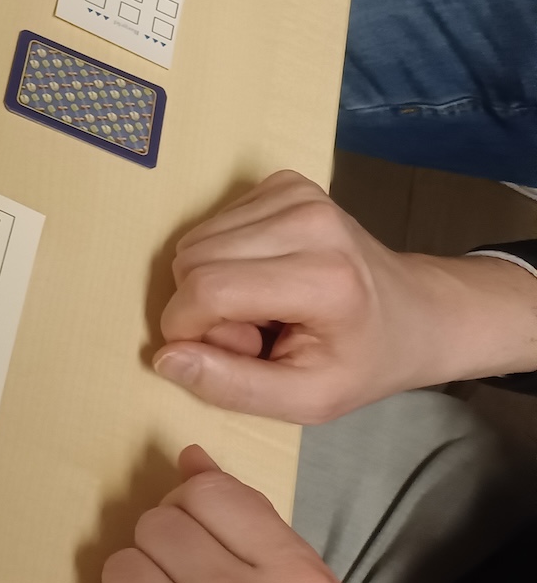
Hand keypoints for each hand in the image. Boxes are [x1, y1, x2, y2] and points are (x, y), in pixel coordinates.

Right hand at [154, 170, 536, 423]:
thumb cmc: (363, 361)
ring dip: (211, 283)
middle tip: (252, 333)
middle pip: (193, 261)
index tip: (219, 353)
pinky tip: (262, 276)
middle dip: (202, 307)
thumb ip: (233, 387)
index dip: (188, 328)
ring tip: (261, 307)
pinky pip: (212, 223)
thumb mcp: (308, 400)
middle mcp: (310, 221)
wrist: (418, 312)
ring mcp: (298, 194)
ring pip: (194, 241)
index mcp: (324, 278)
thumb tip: (165, 357)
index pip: (209, 290)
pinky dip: (223, 257)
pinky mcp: (285, 182)